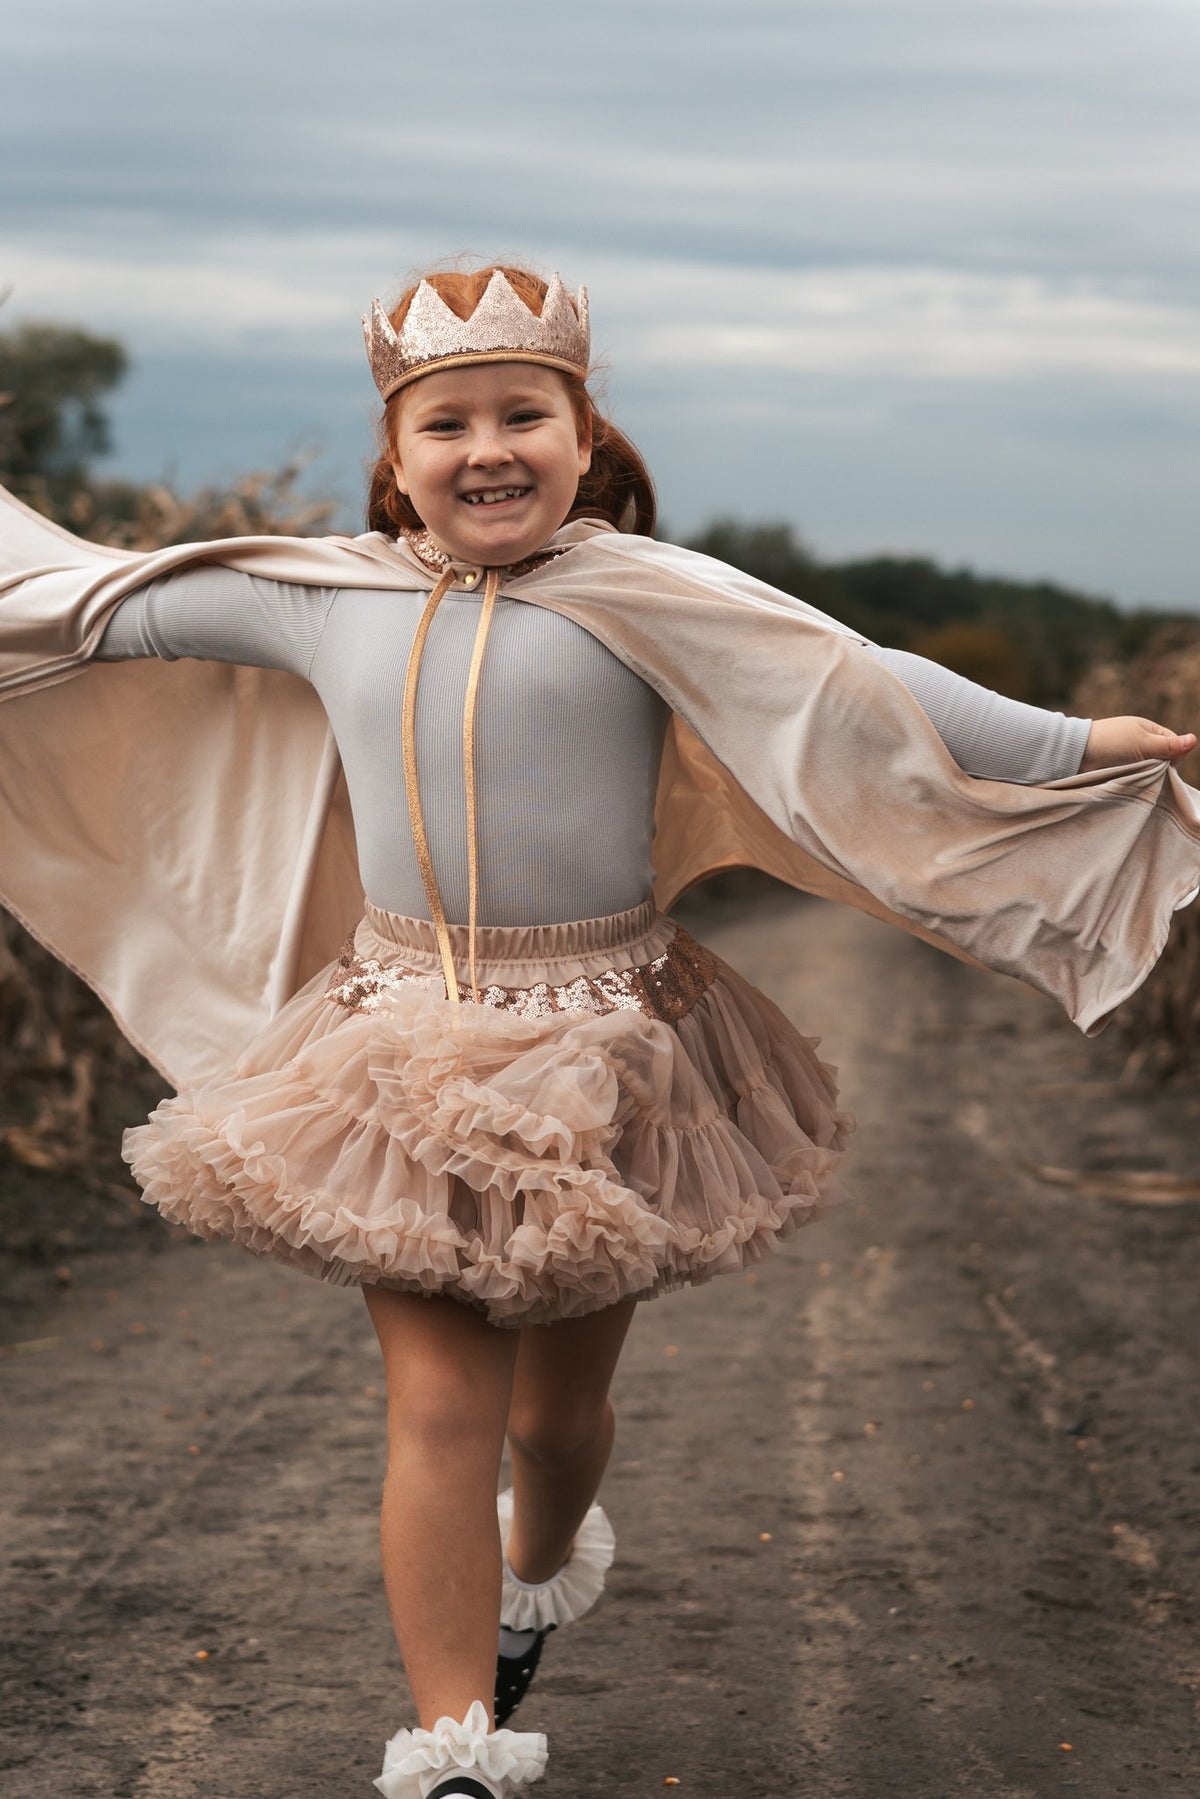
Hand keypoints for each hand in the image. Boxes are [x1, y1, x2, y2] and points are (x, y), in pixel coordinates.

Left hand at [1080, 715, 1196, 772]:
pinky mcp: (1120, 770)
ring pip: (1149, 771)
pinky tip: (1132, 785)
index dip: (1173, 757)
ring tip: (1138, 779)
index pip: (1174, 746)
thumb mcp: (1143, 743)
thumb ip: (1168, 746)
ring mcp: (1130, 757)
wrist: (1077, 754)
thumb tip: (1194, 740)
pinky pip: (1136, 778)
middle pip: (1163, 760)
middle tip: (1148, 773)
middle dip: (1159, 768)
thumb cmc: (1111, 742)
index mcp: (1149, 731)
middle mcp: (1141, 743)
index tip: (1164, 765)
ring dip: (1147, 776)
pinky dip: (1136, 781)